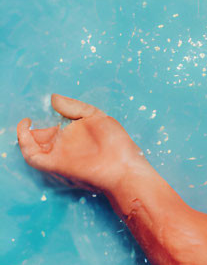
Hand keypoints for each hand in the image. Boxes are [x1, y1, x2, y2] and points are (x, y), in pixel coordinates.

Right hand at [17, 94, 142, 193]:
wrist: (125, 167)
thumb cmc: (116, 143)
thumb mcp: (95, 117)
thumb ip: (74, 107)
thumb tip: (53, 98)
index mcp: (72, 134)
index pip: (50, 126)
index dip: (43, 116)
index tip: (44, 105)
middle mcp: (62, 145)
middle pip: (39, 136)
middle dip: (33, 126)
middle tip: (35, 116)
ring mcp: (57, 154)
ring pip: (31, 145)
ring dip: (24, 134)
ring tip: (27, 122)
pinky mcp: (54, 163)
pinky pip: (32, 156)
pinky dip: (24, 142)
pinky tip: (27, 127)